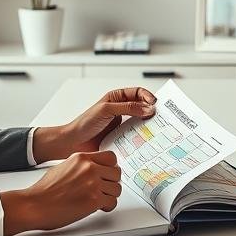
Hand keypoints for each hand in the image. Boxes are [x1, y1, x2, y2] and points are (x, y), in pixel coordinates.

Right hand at [0, 151, 121, 235]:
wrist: (35, 205)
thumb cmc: (44, 191)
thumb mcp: (63, 167)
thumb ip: (79, 166)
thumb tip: (90, 170)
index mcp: (81, 158)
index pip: (111, 157)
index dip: (111, 167)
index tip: (108, 174)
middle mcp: (89, 168)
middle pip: (117, 173)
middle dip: (112, 182)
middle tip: (105, 189)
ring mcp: (92, 183)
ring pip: (117, 189)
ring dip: (110, 196)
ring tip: (100, 200)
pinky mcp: (94, 200)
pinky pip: (112, 202)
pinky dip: (107, 207)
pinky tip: (99, 207)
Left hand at [32, 87, 157, 161]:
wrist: (74, 143)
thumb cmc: (85, 123)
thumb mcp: (107, 110)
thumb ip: (128, 108)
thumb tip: (148, 108)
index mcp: (117, 98)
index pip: (138, 92)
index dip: (148, 96)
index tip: (154, 104)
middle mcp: (121, 110)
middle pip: (143, 106)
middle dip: (152, 110)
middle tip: (161, 116)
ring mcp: (122, 124)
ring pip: (141, 121)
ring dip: (149, 124)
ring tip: (157, 128)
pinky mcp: (122, 137)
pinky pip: (136, 135)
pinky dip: (143, 136)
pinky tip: (147, 140)